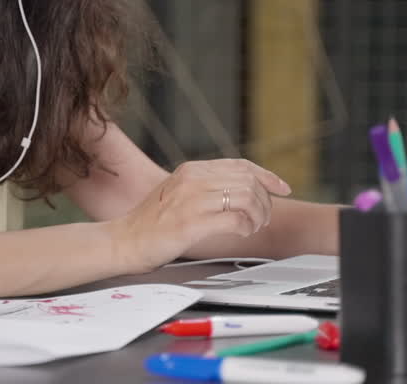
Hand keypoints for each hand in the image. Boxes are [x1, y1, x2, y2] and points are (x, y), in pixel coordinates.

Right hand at [107, 159, 291, 272]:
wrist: (125, 240)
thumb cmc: (153, 223)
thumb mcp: (179, 193)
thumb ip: (206, 186)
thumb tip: (243, 190)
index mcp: (191, 170)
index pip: (241, 165)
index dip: (267, 176)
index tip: (282, 188)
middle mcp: (192, 179)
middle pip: (248, 181)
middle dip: (264, 202)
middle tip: (262, 219)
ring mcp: (191, 200)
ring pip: (245, 198)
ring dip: (257, 215)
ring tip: (252, 227)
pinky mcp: (191, 223)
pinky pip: (234, 220)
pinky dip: (245, 227)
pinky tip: (240, 233)